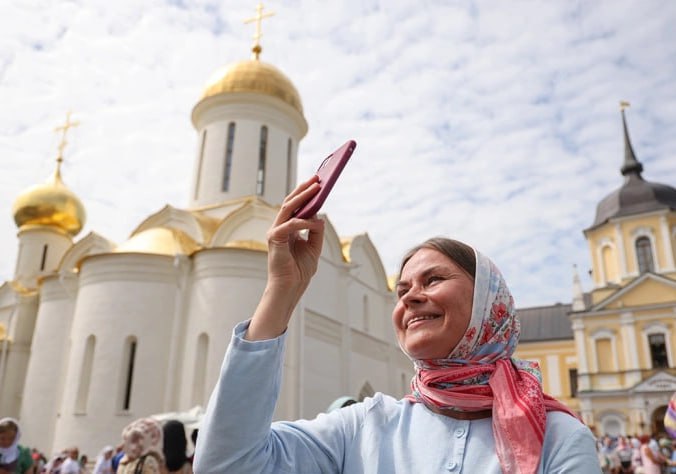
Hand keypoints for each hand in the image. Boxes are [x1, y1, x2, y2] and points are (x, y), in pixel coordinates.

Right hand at [246, 176, 324, 339]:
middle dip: (304, 189)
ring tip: (316, 188)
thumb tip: (319, 216)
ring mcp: (276, 232)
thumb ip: (316, 231)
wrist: (290, 287)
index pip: (295, 205)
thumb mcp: (314, 247)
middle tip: (318, 178)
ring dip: (302, 197)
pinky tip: (313, 221)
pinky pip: (289, 225)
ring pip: (287, 208)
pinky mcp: (275, 239)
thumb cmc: (300, 270)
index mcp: (288, 227)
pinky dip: (302, 222)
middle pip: (290, 202)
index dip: (305, 193)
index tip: (318, 181)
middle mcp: (280, 227)